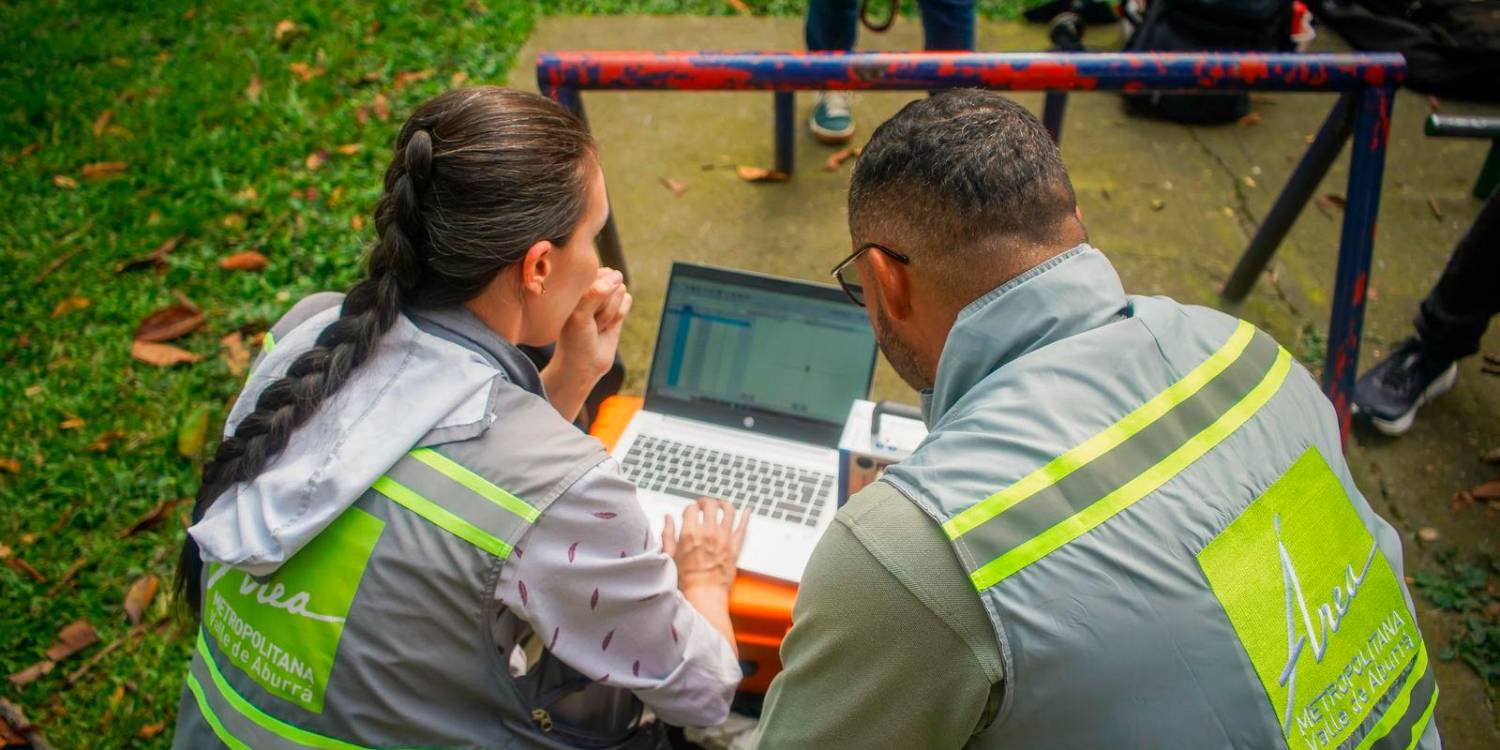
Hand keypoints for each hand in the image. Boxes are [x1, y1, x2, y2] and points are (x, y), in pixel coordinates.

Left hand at [554, 267, 630, 382]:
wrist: (583, 366)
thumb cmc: (574, 340)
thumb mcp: (579, 316)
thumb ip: (595, 294)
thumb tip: (618, 275)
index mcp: (574, 285)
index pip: (596, 274)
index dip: (594, 294)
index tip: (581, 313)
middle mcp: (589, 288)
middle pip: (611, 282)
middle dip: (603, 306)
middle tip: (590, 322)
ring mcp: (604, 297)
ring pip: (621, 291)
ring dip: (610, 313)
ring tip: (596, 326)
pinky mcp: (616, 308)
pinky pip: (628, 300)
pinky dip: (620, 315)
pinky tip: (608, 326)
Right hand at [661, 498, 750, 596]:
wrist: (705, 596)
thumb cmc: (687, 581)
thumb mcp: (670, 555)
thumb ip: (668, 534)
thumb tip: (667, 519)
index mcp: (690, 533)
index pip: (691, 509)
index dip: (690, 509)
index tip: (689, 513)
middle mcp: (708, 532)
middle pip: (710, 505)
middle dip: (706, 502)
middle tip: (704, 505)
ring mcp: (724, 538)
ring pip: (729, 510)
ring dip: (724, 504)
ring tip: (721, 505)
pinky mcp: (735, 547)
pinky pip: (743, 527)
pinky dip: (746, 516)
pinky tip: (747, 511)